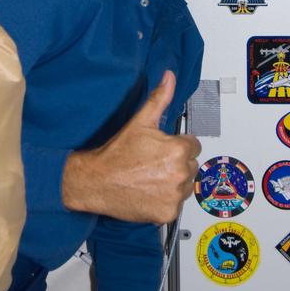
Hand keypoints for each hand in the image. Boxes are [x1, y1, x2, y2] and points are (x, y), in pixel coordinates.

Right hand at [61, 71, 199, 223]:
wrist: (95, 182)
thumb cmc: (116, 154)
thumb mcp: (140, 122)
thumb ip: (160, 99)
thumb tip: (170, 77)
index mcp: (178, 150)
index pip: (193, 146)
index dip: (177, 146)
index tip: (162, 150)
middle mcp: (180, 173)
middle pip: (191, 166)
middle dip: (177, 164)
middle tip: (153, 164)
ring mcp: (174, 195)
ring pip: (185, 186)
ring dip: (173, 183)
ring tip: (151, 178)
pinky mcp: (167, 213)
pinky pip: (175, 205)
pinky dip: (165, 201)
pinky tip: (149, 193)